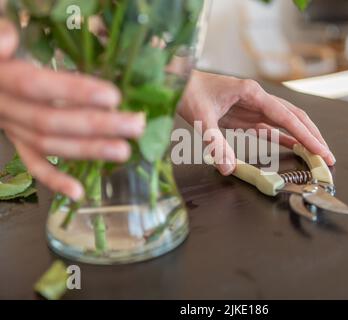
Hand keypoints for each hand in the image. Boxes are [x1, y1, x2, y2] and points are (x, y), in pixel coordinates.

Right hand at [0, 19, 144, 199]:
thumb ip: (1, 36)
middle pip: (52, 121)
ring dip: (88, 151)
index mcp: (3, 78)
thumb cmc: (6, 53)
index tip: (113, 97)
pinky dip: (55, 181)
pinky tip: (80, 192)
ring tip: (124, 151)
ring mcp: (11, 129)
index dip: (74, 93)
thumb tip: (8, 42)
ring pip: (49, 146)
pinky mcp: (18, 142)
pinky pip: (34, 165)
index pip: (37, 87)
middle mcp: (5, 108)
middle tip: (135, 125)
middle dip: (97, 126)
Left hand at [178, 70, 334, 174]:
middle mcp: (258, 99)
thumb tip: (228, 168)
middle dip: (312, 137)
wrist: (179, 84)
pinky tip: (296, 148)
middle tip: (327, 156)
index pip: (287, 117)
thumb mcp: (201, 118)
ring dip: (302, 138)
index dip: (306, 135)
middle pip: (294, 117)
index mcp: (252, 93)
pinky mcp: (247, 117)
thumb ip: (215, 143)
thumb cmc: (189, 93)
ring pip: (286, 123)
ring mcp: (254, 108)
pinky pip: (271, 129)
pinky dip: (285, 139)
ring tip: (317, 155)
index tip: (320, 150)